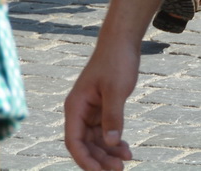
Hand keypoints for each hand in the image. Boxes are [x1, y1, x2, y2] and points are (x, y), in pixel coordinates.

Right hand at [64, 40, 140, 169]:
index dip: (84, 159)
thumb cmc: (116, 61)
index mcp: (75, 106)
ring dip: (108, 153)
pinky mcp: (101, 109)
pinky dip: (114, 141)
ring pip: (95, 141)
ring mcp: (90, 111)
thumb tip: (110, 143)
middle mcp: (79, 111)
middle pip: (84, 144)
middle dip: (99, 159)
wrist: (122, 42)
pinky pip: (104, 132)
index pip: (73, 141)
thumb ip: (113, 117)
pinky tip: (126, 150)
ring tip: (127, 160)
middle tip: (119, 170)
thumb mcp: (116, 90)